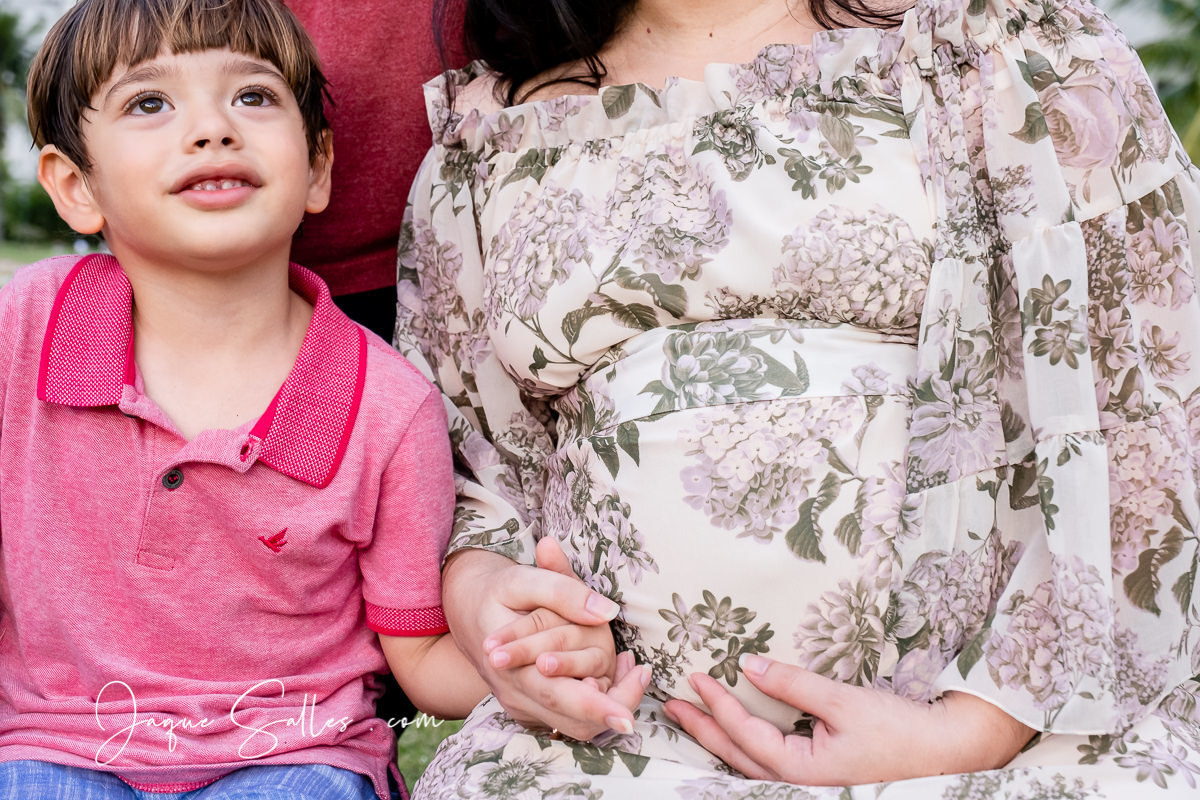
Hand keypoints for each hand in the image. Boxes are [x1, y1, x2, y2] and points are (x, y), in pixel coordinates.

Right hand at [442, 539, 648, 739]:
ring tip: (635, 668)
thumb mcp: (523, 579)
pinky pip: (569, 716)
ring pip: (575, 725)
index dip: (596, 708)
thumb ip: (564, 592)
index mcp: (512, 667)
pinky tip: (616, 670)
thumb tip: (607, 612)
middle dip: (613, 710)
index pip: (559, 696)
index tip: (627, 717)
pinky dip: (596, 701)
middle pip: (573, 721)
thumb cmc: (496, 589)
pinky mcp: (531, 705)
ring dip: (609, 704)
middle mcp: (517, 695)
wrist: (465, 605)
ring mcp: (523, 704)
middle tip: (642, 678)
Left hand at [663, 654, 1034, 784]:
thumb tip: (750, 665)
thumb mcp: (845, 702)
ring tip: (691, 714)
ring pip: (748, 762)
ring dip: (718, 736)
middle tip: (670, 703)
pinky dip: (743, 742)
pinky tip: (734, 728)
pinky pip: (767, 761)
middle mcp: (799, 784)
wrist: (947, 750)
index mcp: (803, 771)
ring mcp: (808, 782)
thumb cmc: (900, 731)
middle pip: (736, 755)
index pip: (745, 735)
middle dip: (701, 728)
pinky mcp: (818, 773)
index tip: (695, 678)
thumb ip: (795, 684)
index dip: (717, 706)